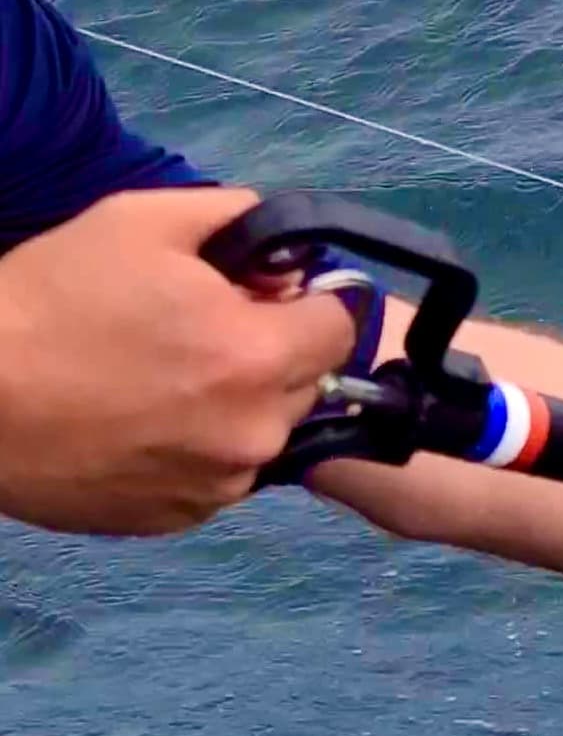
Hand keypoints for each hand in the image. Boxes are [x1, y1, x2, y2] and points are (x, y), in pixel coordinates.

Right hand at [0, 188, 359, 535]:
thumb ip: (232, 218)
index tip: (264, 295)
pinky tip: (139, 422)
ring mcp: (220, 483)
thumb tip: (285, 243)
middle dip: (270, 351)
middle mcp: (254, 430)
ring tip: (159, 379)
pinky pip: (218, 474)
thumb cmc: (48, 300)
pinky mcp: (181, 517)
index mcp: (256, 354)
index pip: (341, 326)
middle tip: (196, 331)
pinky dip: (197, 448)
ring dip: (235, 404)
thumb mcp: (137, 222)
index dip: (307, 302)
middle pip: (307, 381)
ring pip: (263, 431)